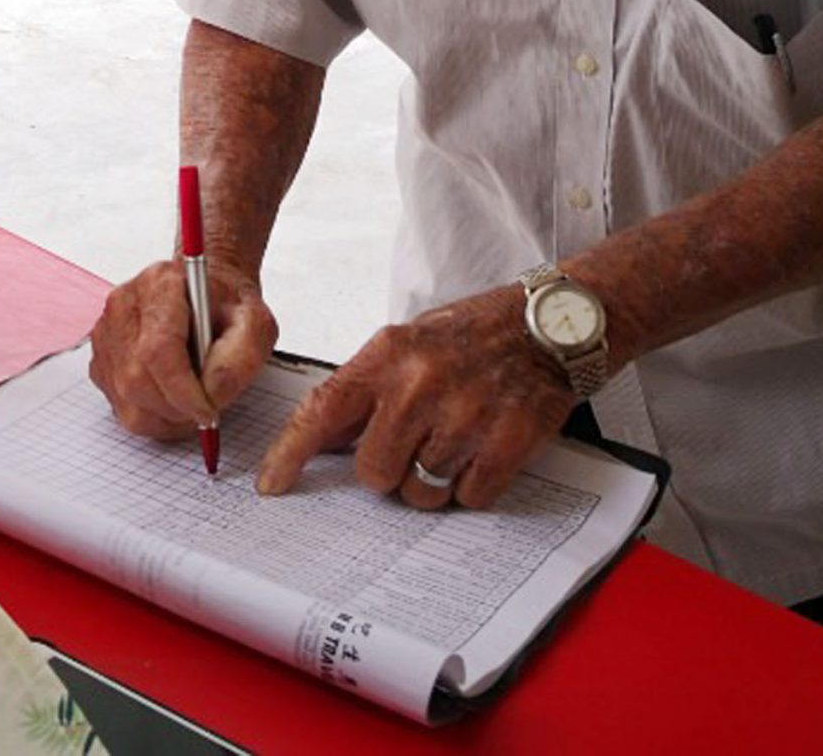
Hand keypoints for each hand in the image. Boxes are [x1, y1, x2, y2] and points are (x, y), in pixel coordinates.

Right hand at [88, 255, 277, 444]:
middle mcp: (124, 305)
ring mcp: (107, 332)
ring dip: (165, 416)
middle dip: (176, 409)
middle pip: (136, 379)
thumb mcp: (255, 324)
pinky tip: (173, 398)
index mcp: (160, 284)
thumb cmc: (228, 304)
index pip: (158, 350)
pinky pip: (120, 405)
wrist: (210, 291)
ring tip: (192, 402)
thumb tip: (210, 397)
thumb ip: (238, 359)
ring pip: (127, 399)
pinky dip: (151, 415)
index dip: (182, 391)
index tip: (207, 412)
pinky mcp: (102, 358)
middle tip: (205, 411)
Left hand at [256, 287, 571, 509]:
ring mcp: (466, 414)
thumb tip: (323, 444)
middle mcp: (421, 384)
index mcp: (389, 354)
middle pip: (373, 471)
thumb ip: (366, 390)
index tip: (272, 484)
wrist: (551, 324)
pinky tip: (482, 450)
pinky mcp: (507, 442)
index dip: (291, 453)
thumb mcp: (409, 344)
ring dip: (432, 480)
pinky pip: (468, 497)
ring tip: (455, 439)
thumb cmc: (473, 336)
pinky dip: (472, 486)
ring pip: (420, 492)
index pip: (323, 409)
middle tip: (415, 442)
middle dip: (389, 469)